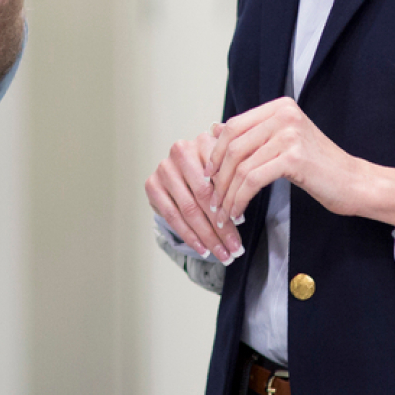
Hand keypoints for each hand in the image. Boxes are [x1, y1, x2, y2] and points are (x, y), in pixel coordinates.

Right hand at [145, 129, 243, 262]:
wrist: (181, 168)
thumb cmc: (209, 170)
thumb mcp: (225, 168)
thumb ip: (234, 184)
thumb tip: (238, 218)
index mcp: (204, 141)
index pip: (219, 177)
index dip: (231, 202)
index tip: (242, 225)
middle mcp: (181, 151)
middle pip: (203, 195)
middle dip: (221, 226)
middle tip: (234, 248)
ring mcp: (164, 167)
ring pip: (188, 209)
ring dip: (207, 236)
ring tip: (222, 253)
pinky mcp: (152, 184)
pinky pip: (172, 216)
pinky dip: (189, 236)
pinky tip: (202, 248)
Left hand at [207, 97, 394, 228]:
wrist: (354, 183)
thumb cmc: (320, 167)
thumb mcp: (284, 143)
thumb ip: (255, 136)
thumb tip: (214, 130)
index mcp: (280, 107)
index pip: (234, 125)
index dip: (216, 151)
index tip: (209, 174)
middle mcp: (284, 114)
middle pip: (233, 145)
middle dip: (218, 175)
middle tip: (213, 198)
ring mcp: (289, 134)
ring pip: (241, 165)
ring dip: (227, 192)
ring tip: (224, 211)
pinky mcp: (293, 157)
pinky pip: (253, 179)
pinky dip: (240, 198)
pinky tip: (239, 211)